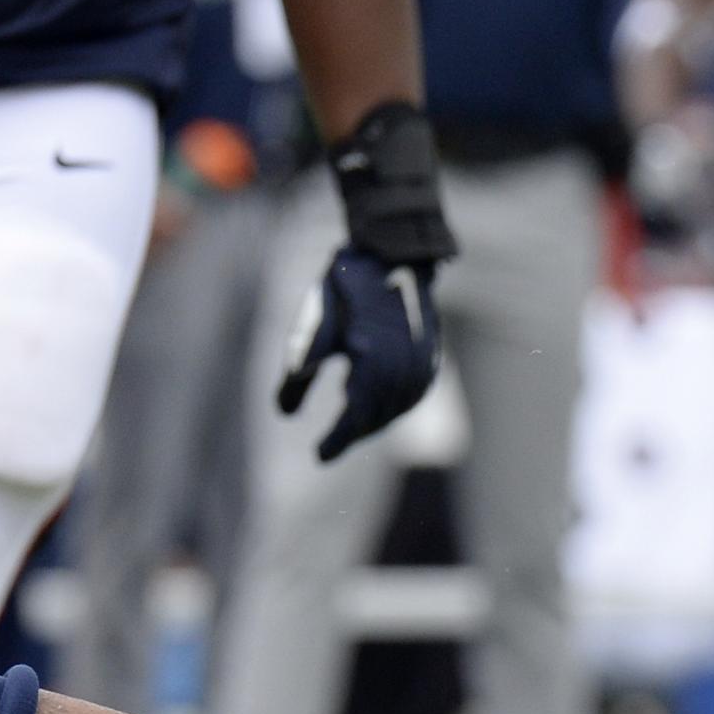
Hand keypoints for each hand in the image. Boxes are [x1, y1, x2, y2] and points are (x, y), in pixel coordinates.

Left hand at [276, 248, 438, 460]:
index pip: (354, 420)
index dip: (336, 441)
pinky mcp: (431, 362)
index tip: (319, 456)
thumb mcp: (314, 328)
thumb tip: (282, 413)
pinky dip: (391, 406)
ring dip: (373, 421)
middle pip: (375, 420)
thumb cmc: (347, 289)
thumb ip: (297, 372)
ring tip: (352, 424)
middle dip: (353, 433)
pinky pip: (409, 397)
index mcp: (372, 367)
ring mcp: (421, 369)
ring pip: (395, 411)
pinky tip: (376, 402)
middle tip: (332, 443)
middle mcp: (402, 373)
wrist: (392, 257)